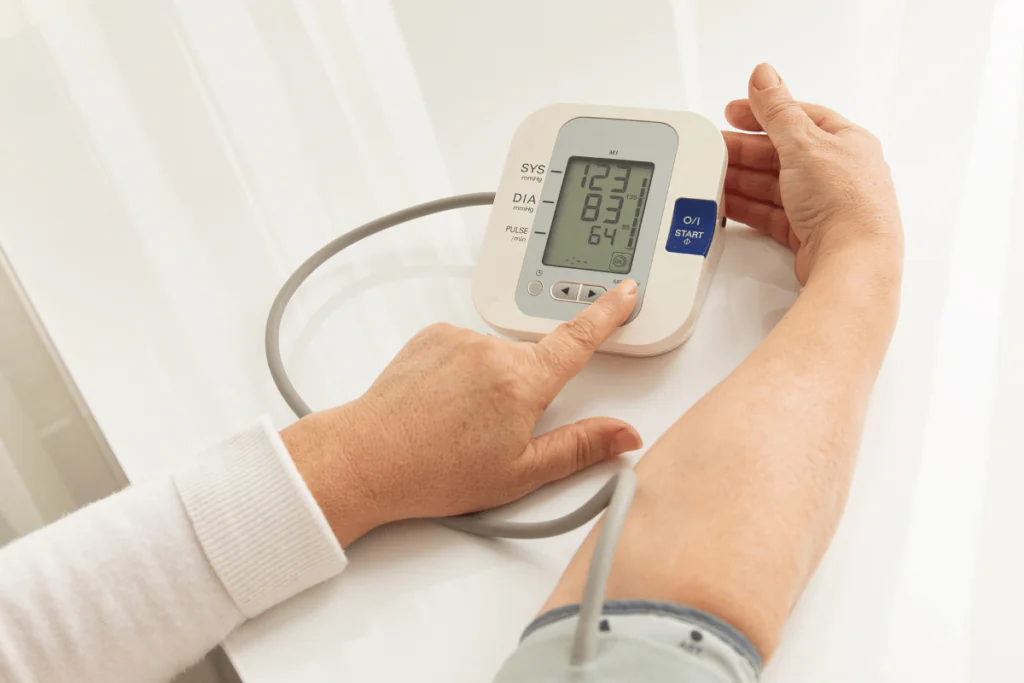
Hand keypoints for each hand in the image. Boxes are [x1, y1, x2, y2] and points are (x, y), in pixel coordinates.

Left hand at [282, 281, 643, 545]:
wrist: (367, 458)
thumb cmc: (435, 471)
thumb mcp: (521, 473)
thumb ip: (581, 447)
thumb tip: (624, 435)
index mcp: (523, 380)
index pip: (579, 338)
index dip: (608, 313)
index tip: (625, 292)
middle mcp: (492, 349)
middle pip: (532, 362)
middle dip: (524, 392)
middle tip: (492, 434)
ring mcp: (458, 338)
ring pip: (495, 358)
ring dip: (489, 383)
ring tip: (459, 425)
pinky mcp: (431, 336)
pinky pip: (463, 349)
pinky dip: (462, 372)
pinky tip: (443, 405)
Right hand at [723, 63, 902, 283]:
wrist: (852, 261)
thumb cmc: (845, 203)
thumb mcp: (804, 143)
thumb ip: (778, 110)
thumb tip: (764, 75)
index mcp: (845, 141)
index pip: (798, 117)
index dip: (764, 112)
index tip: (734, 112)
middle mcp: (836, 172)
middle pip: (780, 153)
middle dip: (744, 150)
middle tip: (713, 147)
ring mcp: (821, 204)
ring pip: (773, 185)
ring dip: (742, 179)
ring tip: (713, 175)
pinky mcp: (807, 233)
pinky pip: (770, 213)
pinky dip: (747, 207)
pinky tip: (728, 204)